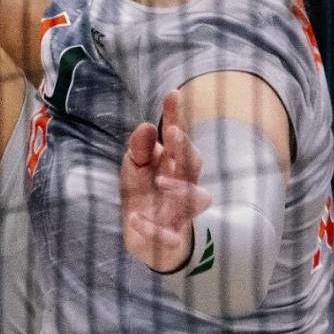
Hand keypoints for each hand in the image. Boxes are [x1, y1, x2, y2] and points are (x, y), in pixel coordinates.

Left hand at [121, 89, 212, 272]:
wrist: (145, 239)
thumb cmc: (143, 194)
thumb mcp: (134, 167)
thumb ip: (139, 148)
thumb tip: (146, 126)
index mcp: (173, 164)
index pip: (178, 137)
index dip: (175, 116)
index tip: (172, 94)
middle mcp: (182, 185)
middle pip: (193, 163)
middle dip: (185, 148)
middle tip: (171, 133)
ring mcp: (180, 212)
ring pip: (198, 199)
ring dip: (181, 188)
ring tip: (159, 181)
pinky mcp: (171, 238)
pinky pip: (170, 235)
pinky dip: (154, 228)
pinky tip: (136, 218)